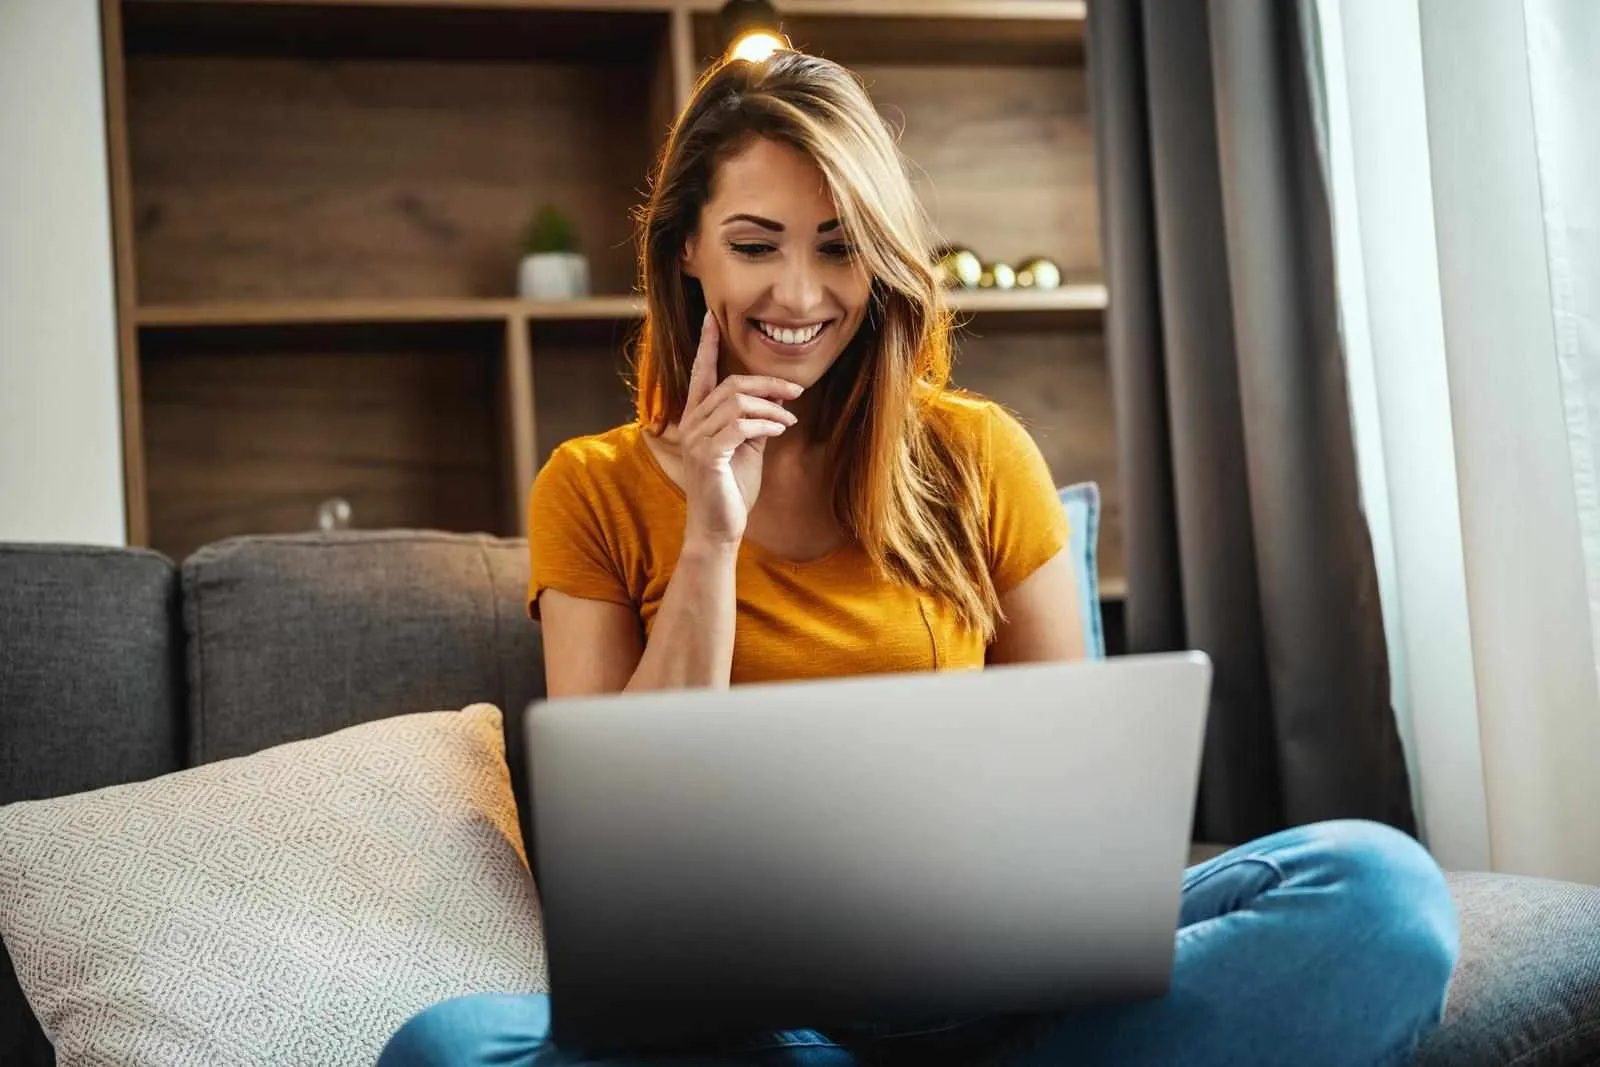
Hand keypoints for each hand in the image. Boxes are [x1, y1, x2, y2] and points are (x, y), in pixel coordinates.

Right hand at [671, 311, 802, 546]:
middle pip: (731, 384)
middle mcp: (691, 424)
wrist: (719, 529)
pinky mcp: (707, 456)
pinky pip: (740, 426)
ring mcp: (696, 439)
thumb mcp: (748, 449)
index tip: (712, 318)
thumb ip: (755, 422)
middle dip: (767, 384)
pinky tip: (780, 431)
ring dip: (771, 408)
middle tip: (796, 392)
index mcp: (698, 418)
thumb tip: (775, 400)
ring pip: (737, 403)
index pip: (701, 373)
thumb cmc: (732, 489)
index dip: (707, 345)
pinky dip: (765, 424)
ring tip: (789, 420)